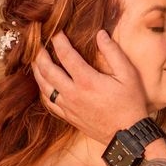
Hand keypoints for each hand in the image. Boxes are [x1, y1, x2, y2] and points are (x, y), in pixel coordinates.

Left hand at [32, 30, 147, 144]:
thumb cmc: (130, 102)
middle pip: (48, 70)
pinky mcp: (69, 116)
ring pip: (44, 87)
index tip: (56, 32)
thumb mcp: (127, 74)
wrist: (127, 134)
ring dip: (37, 72)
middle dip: (40, 54)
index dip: (58, 41)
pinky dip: (42, 90)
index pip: (66, 55)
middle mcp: (73, 93)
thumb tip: (100, 34)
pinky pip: (49, 103)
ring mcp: (69, 107)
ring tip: (35, 60)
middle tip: (37, 43)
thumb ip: (113, 52)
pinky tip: (43, 84)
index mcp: (87, 80)